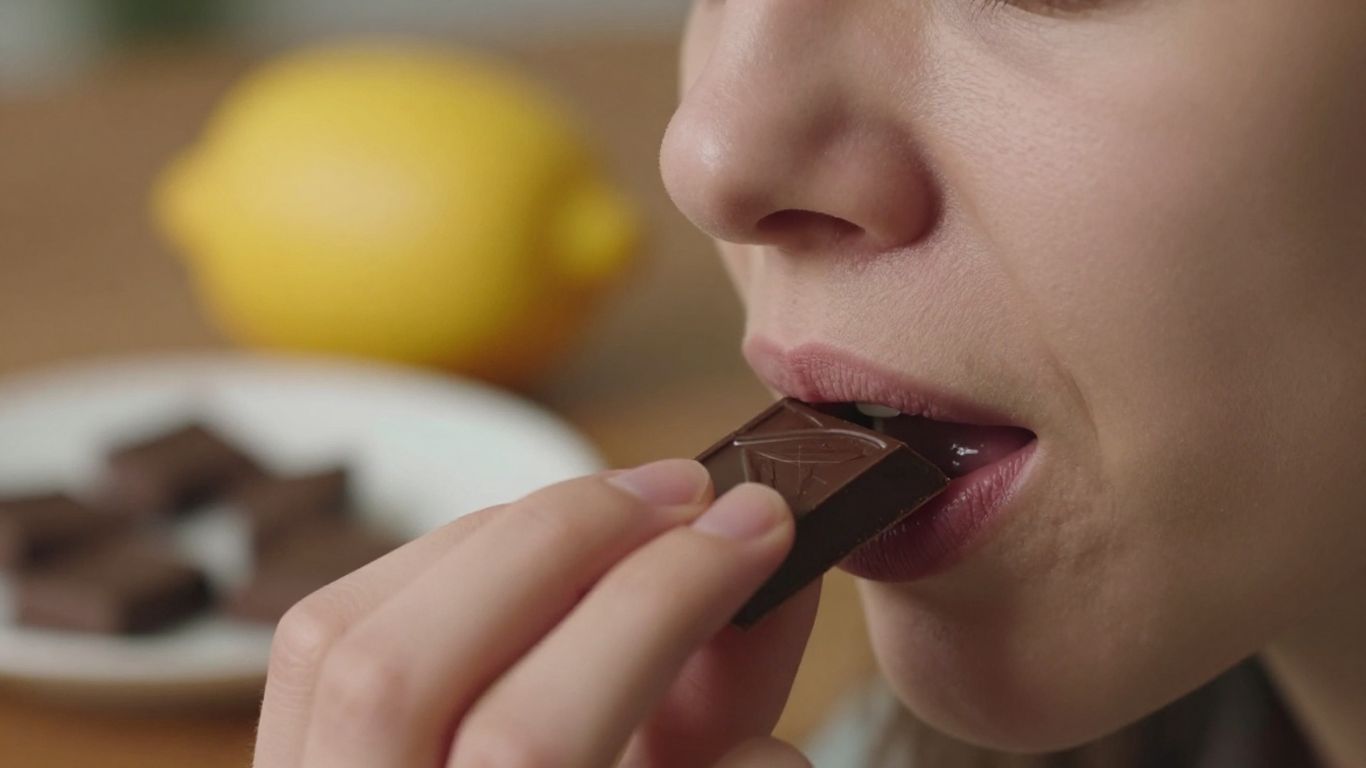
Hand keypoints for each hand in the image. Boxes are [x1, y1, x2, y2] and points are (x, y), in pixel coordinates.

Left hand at [252, 459, 820, 767]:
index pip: (528, 741)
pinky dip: (437, 562)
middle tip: (688, 496)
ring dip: (499, 536)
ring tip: (619, 508)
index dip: (656, 605)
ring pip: (345, 638)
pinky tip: (533, 549)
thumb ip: (724, 721)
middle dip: (566, 542)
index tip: (753, 531)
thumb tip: (771, 581)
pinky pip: (324, 633)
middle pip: (406, 670)